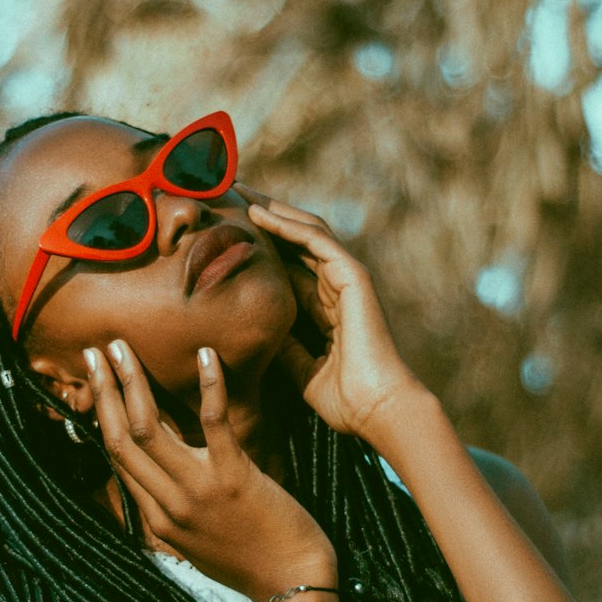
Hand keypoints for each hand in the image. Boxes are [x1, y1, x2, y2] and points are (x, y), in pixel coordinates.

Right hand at [83, 340, 336, 601]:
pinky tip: (205, 355)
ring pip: (149, 427)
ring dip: (132, 382)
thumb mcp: (197, 542)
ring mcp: (199, 490)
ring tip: (123, 347)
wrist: (292, 584)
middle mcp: (169, 504)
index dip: (103, 413)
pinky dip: (207, 386)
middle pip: (122, 437)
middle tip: (96, 352)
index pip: (118, 457)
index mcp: (158, 518)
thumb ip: (174, 508)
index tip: (97, 380)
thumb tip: (161, 475)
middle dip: (104, 390)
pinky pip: (213, 423)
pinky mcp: (235, 478)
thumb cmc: (253, 561)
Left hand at [238, 186, 424, 437]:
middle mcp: (336, 286)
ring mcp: (347, 278)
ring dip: (271, 210)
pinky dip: (287, 225)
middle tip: (227, 196)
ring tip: (237, 192)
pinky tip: (259, 214)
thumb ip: (283, 346)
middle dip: (263, 216)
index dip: (260, 245)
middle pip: (295, 239)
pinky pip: (316, 240)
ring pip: (305, 230)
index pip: (289, 264)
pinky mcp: (353, 276)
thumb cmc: (344, 399)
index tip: (225, 232)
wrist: (376, 409)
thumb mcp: (300, 368)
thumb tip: (253, 328)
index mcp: (326, 307)